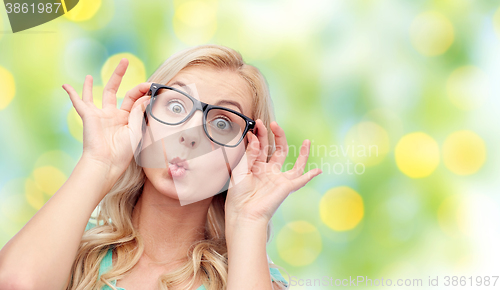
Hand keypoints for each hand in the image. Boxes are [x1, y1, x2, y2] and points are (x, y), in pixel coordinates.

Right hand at [62, 58, 151, 179]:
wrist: (107, 162)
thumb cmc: (123, 151)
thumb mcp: (136, 129)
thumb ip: (139, 111)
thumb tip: (147, 96)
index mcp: (127, 118)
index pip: (134, 98)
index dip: (142, 90)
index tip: (151, 85)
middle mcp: (113, 115)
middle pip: (116, 90)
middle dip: (119, 75)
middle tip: (124, 60)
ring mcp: (100, 115)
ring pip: (95, 95)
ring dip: (92, 83)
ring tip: (90, 74)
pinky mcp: (88, 116)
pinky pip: (79, 103)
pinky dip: (72, 94)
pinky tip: (66, 85)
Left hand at [225, 120, 321, 226]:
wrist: (243, 212)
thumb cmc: (238, 194)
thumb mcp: (240, 170)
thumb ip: (249, 154)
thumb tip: (256, 138)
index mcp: (256, 167)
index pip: (261, 146)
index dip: (260, 134)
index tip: (257, 123)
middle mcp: (269, 172)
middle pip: (278, 150)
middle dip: (276, 136)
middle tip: (274, 123)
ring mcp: (279, 179)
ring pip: (294, 165)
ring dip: (302, 153)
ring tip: (307, 141)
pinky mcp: (286, 187)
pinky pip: (301, 180)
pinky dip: (311, 176)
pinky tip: (318, 170)